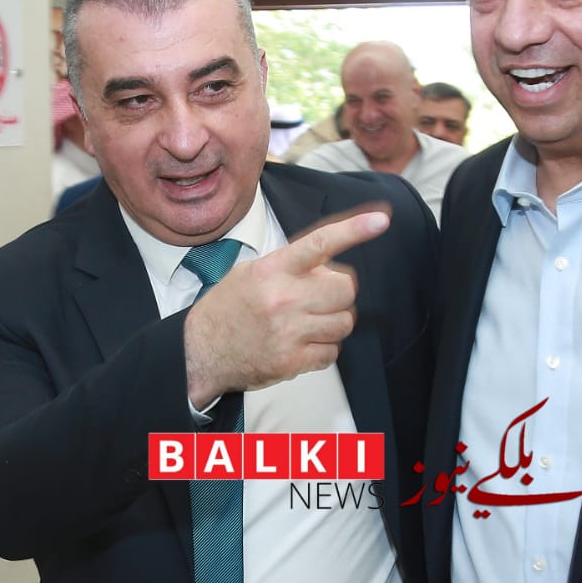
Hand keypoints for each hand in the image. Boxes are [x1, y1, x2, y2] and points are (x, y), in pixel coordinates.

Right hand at [183, 206, 388, 406]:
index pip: (319, 243)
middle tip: (318, 297)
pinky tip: (302, 343)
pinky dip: (324, 348)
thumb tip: (329, 266)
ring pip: (344, 322)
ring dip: (333, 321)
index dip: (353, 230)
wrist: (201, 352)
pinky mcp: (292, 361)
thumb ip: (292, 265)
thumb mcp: (252, 271)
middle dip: (338, 292)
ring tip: (307, 322)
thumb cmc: (229, 308)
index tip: (380, 220)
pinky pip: (332, 352)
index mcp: (273, 269)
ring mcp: (288, 332)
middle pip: (345, 289)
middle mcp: (283, 299)